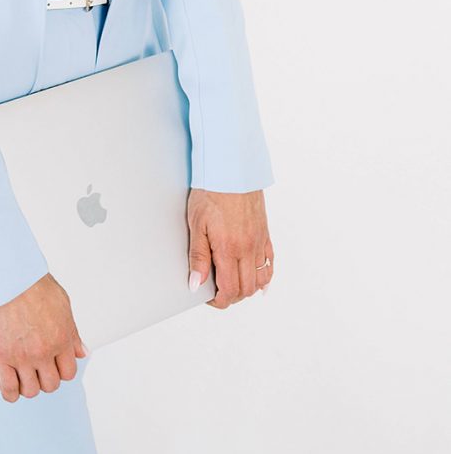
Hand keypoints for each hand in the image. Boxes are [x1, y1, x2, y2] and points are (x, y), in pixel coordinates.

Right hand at [0, 272, 88, 402]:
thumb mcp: (62, 303)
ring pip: (31, 390)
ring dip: (28, 388)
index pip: (68, 372)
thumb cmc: (32, 283)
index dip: (61, 372)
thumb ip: (73, 331)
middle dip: (45, 380)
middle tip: (37, 371)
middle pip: (50, 384)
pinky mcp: (1, 356)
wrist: (6, 275)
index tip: (54, 368)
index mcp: (61, 338)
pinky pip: (8, 388)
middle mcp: (44, 351)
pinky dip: (11, 394)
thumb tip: (82, 352)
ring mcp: (22, 356)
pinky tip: (10, 390)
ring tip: (22, 378)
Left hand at [187, 187, 273, 308]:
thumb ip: (198, 256)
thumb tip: (196, 284)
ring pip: (260, 280)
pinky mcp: (265, 233)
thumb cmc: (212, 190)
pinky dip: (265, 276)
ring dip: (247, 288)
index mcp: (229, 249)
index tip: (207, 296)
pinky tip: (258, 281)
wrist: (231, 167)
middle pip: (245, 289)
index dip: (218, 300)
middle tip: (216, 291)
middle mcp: (248, 249)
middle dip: (230, 297)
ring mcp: (259, 242)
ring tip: (232, 284)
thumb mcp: (197, 223)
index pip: (229, 290)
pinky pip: (270, 263)